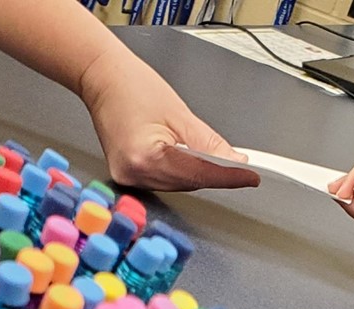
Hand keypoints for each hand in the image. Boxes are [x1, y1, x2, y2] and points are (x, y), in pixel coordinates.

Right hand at [79, 50, 259, 191]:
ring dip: (197, 173)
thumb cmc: (133, 86)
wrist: (103, 78)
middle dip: (214, 174)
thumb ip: (210, 144)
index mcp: (145, 157)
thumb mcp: (180, 114)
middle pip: (188, 183)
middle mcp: (133, 172)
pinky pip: (163, 179)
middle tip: (240, 166)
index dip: (228, 177)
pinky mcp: (126, 175)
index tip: (251, 178)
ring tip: (208, 154)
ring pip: (178, 184)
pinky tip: (186, 158)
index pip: (198, 174)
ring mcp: (126, 177)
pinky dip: (180, 171)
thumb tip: (235, 162)